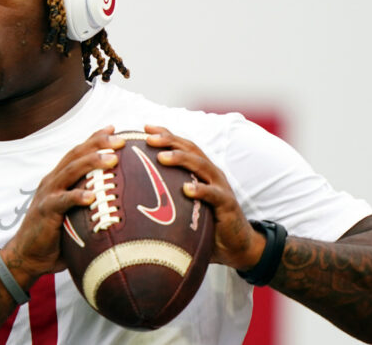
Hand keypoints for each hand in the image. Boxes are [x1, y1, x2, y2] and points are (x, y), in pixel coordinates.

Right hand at [1, 126, 125, 285]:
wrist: (27, 255)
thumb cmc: (56, 237)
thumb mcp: (75, 214)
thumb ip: (91, 205)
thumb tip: (123, 205)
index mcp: (59, 178)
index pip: (78, 152)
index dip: (95, 138)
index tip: (114, 129)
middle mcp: (53, 180)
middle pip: (76, 155)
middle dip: (98, 144)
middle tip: (120, 140)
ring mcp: (48, 194)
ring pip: (70, 171)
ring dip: (91, 163)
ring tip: (111, 159)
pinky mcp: (45, 211)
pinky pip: (62, 201)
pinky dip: (77, 196)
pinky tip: (92, 196)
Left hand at [144, 125, 265, 270]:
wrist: (236, 244)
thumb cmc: (206, 222)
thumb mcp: (186, 204)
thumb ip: (169, 195)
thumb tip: (134, 195)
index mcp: (200, 170)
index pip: (183, 146)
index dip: (166, 134)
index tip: (144, 127)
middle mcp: (211, 173)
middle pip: (190, 150)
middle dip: (169, 141)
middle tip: (148, 137)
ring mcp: (220, 186)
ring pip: (201, 166)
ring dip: (181, 159)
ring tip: (161, 157)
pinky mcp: (227, 204)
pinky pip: (213, 195)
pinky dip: (200, 190)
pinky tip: (187, 189)